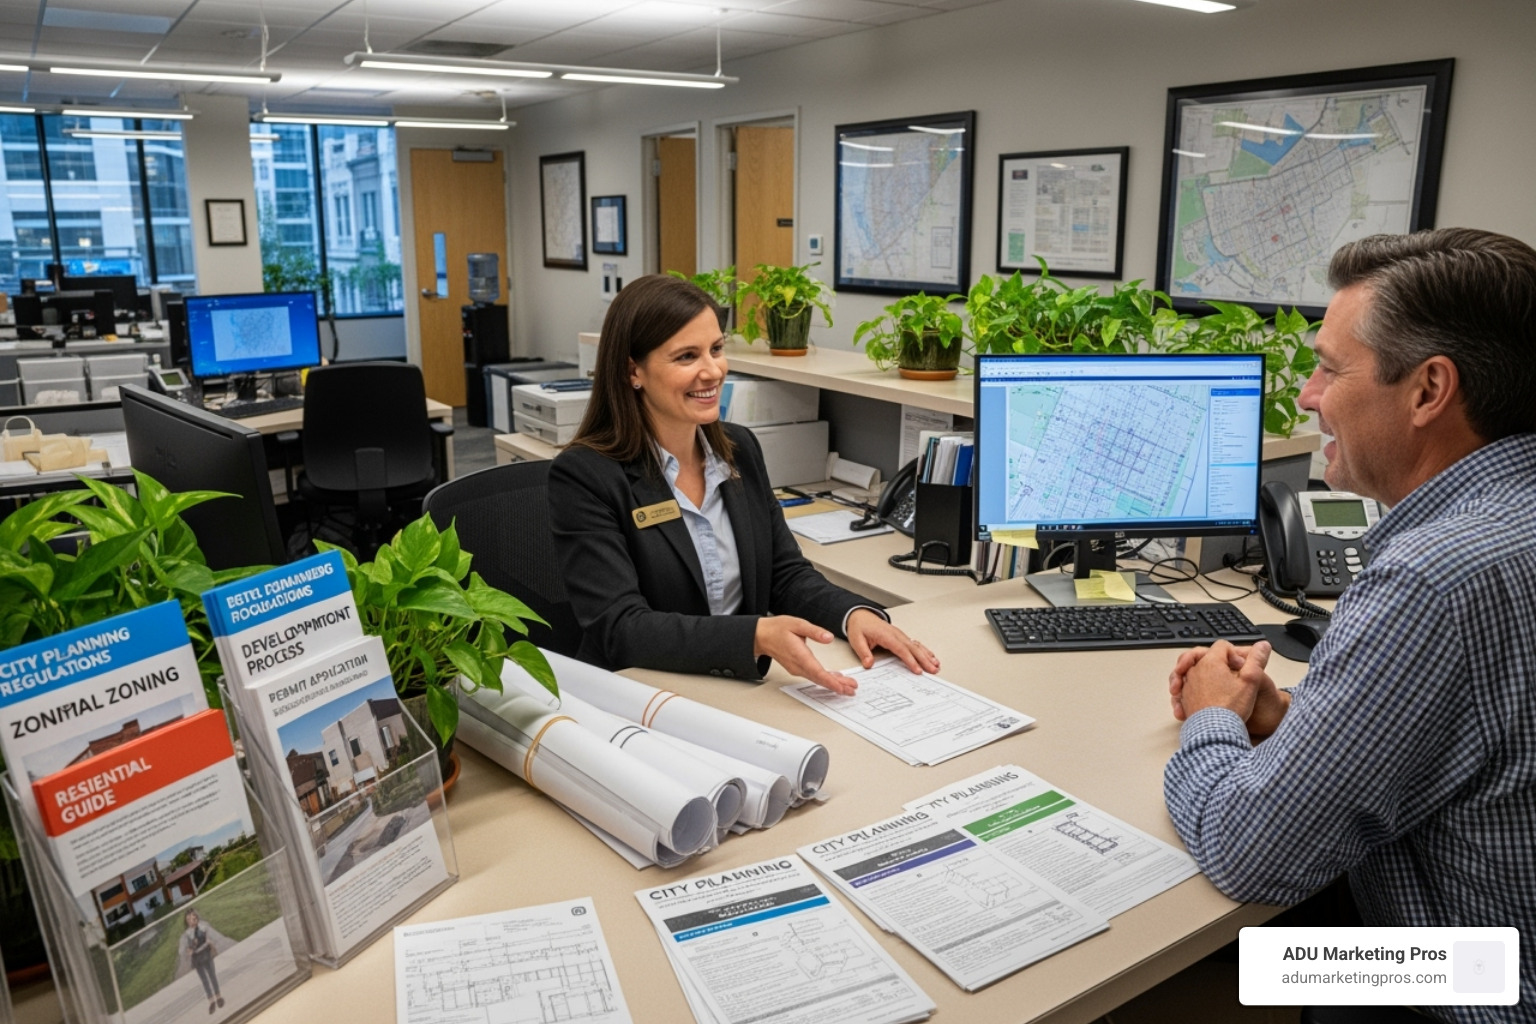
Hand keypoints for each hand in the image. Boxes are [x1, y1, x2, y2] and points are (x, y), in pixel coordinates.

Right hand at [754, 616, 856, 694]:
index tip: (842, 687)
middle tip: (851, 690)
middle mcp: (798, 666)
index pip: (817, 672)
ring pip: (817, 679)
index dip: (831, 681)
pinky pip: (814, 676)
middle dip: (837, 686)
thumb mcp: (797, 624)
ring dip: (833, 684)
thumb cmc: (777, 629)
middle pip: (820, 680)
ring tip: (847, 687)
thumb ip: (814, 631)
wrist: (762, 636)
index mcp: (799, 655)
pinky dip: (825, 679)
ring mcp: (797, 669)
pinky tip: (835, 679)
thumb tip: (828, 637)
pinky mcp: (798, 668)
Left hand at [845, 609, 939, 674]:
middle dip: (924, 660)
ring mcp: (900, 635)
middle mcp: (896, 634)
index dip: (910, 660)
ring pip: (916, 646)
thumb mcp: (856, 640)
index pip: (901, 649)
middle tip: (933, 670)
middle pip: (913, 648)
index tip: (917, 670)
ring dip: (927, 656)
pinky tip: (931, 656)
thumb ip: (863, 652)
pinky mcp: (901, 637)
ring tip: (936, 665)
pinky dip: (924, 651)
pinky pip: (915, 644)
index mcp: (886, 635)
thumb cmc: (859, 627)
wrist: (860, 616)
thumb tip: (869, 664)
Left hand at [1169, 642, 1288, 738]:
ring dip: (1204, 674)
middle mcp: (1195, 671)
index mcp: (1211, 662)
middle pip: (1204, 655)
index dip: (1234, 654)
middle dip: (1217, 661)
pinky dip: (1195, 688)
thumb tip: (1263, 645)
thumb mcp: (1251, 681)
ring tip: (1217, 683)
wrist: (1214, 732)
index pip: (1222, 647)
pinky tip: (1205, 695)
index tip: (1241, 666)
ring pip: (1192, 670)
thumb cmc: (1231, 708)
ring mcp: (1187, 685)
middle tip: (1228, 671)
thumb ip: (1256, 660)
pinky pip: (1185, 687)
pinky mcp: (1184, 699)